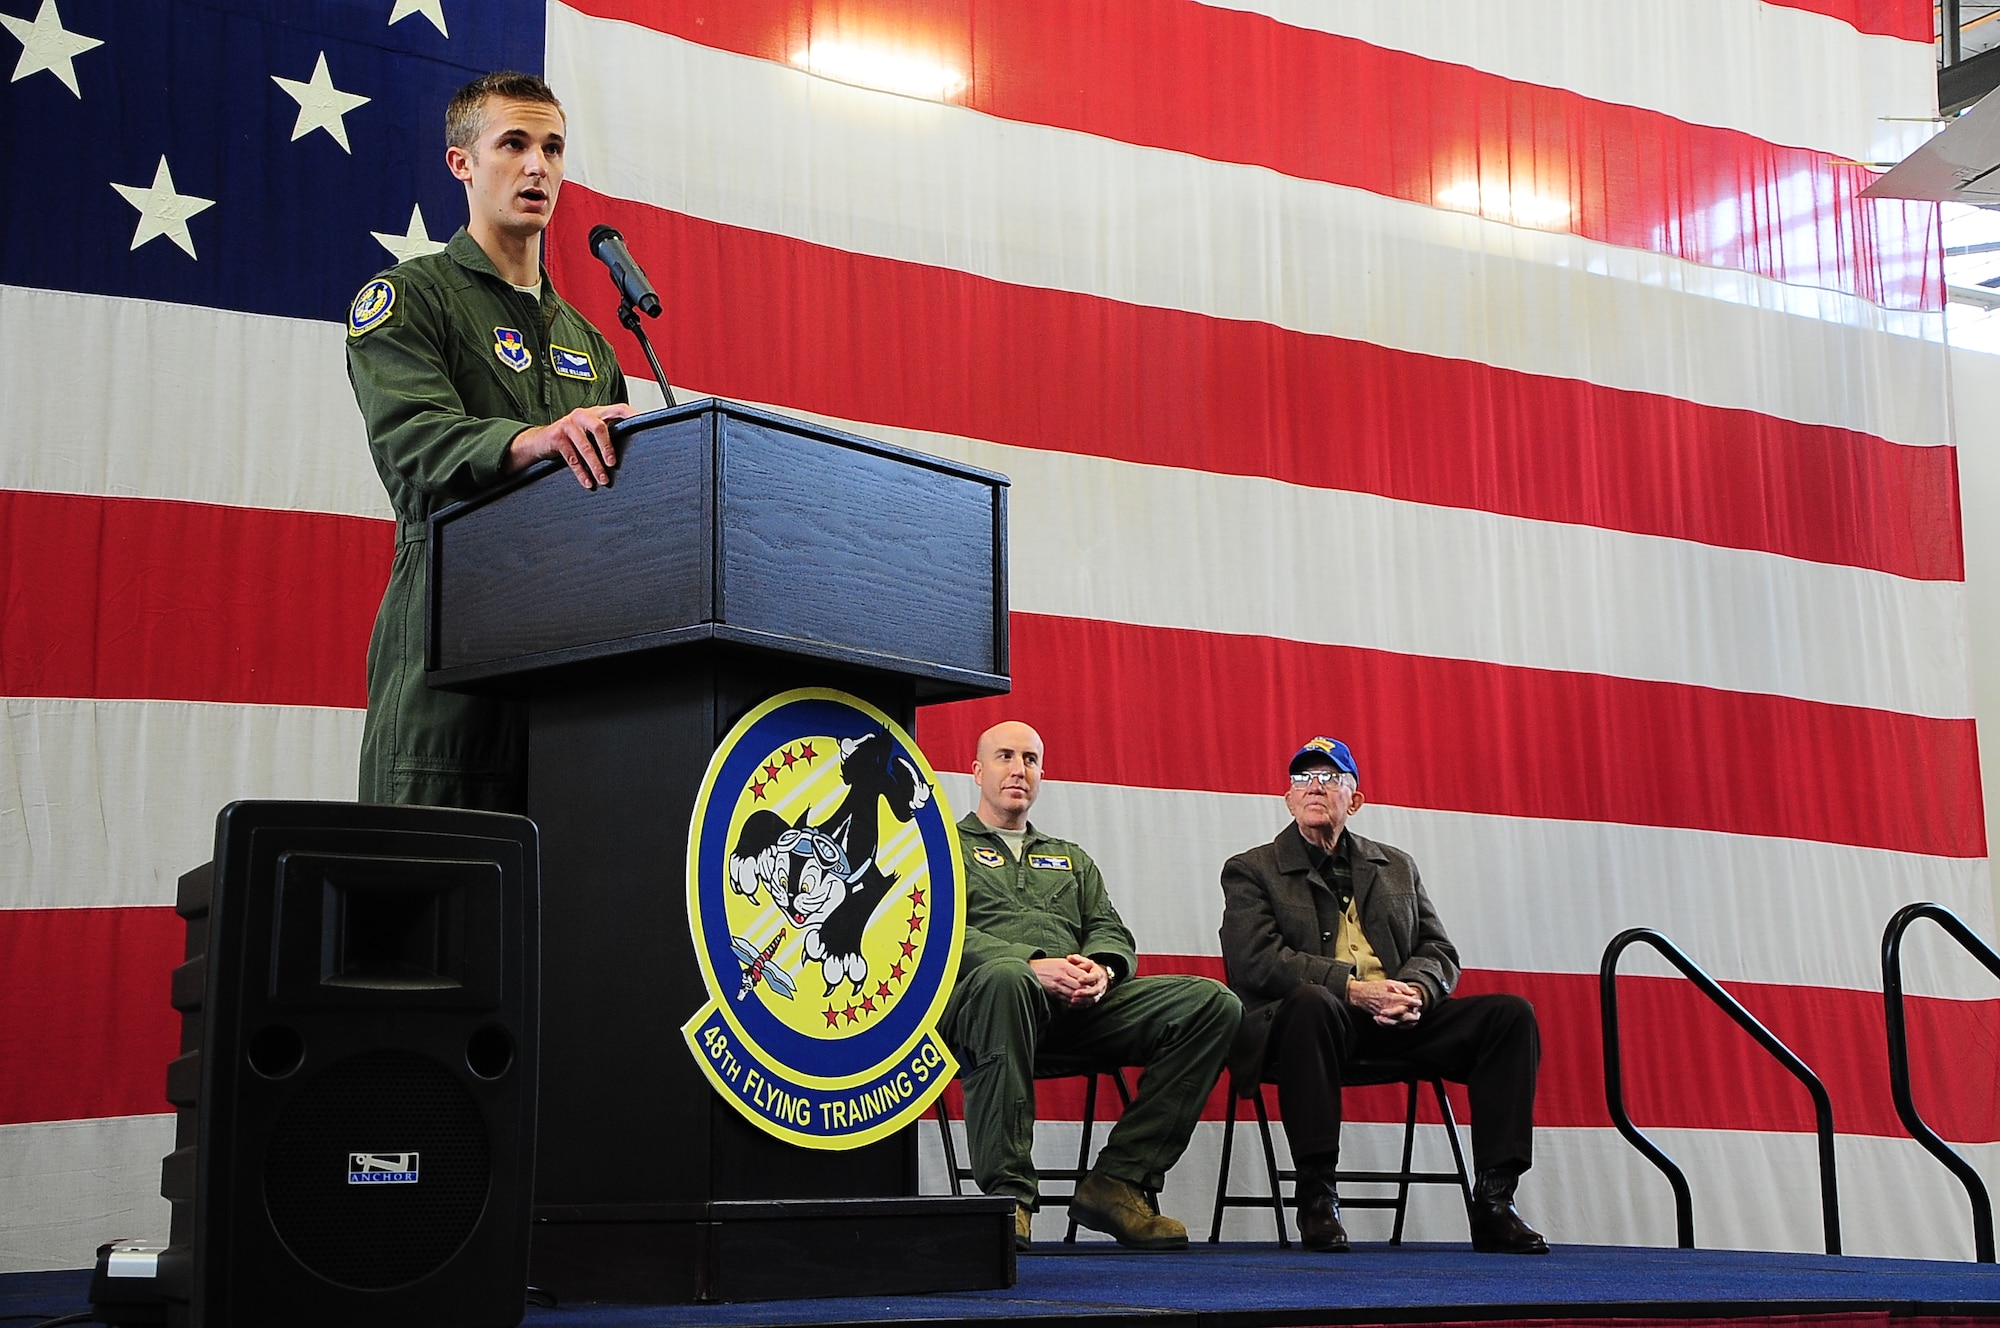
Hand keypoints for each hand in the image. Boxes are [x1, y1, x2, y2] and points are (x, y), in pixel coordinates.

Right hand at [506, 403, 635, 488]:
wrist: (540, 441)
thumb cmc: (571, 438)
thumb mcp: (590, 433)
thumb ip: (607, 435)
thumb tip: (636, 450)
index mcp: (596, 412)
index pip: (618, 409)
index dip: (632, 416)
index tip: (644, 428)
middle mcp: (583, 415)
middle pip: (599, 427)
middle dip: (608, 447)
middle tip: (614, 464)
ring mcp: (568, 424)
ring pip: (585, 446)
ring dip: (595, 466)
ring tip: (603, 480)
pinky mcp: (556, 437)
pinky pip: (571, 458)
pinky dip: (581, 472)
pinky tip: (588, 482)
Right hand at [1030, 954, 1109, 1007]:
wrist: (1031, 970)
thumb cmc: (1049, 965)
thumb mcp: (1063, 961)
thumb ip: (1076, 965)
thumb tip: (1089, 969)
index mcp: (1065, 967)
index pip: (1083, 977)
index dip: (1091, 981)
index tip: (1096, 983)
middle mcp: (1062, 977)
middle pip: (1080, 987)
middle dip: (1090, 992)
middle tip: (1096, 994)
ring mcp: (1057, 986)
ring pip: (1074, 996)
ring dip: (1084, 1000)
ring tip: (1091, 1001)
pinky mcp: (1054, 994)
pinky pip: (1067, 1000)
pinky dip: (1075, 1003)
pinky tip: (1080, 1003)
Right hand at [1347, 978, 1423, 1025]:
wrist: (1360, 995)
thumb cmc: (1374, 988)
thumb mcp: (1389, 982)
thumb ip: (1402, 987)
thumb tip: (1413, 993)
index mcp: (1390, 997)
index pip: (1407, 1001)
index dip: (1415, 1002)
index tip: (1418, 1001)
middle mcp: (1388, 1008)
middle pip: (1406, 1014)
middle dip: (1414, 1013)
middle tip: (1418, 1010)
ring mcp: (1385, 1016)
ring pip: (1401, 1022)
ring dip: (1410, 1020)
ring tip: (1415, 1017)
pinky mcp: (1382, 1020)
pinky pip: (1394, 1026)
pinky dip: (1402, 1026)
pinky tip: (1407, 1024)